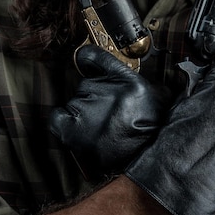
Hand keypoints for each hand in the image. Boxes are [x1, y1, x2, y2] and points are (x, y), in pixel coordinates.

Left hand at [49, 44, 165, 176]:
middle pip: (85, 84)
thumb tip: (104, 64)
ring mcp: (88, 111)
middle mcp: (106, 92)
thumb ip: (134, 77)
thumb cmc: (152, 127)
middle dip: (94, 95)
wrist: (148, 158)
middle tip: (108, 113)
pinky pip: (58, 118)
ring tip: (101, 127)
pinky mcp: (74, 131)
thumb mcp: (156, 92)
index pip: (95, 57)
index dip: (87, 57)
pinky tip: (77, 127)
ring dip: (84, 111)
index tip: (84, 60)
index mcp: (128, 81)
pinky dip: (63, 121)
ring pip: (75, 101)